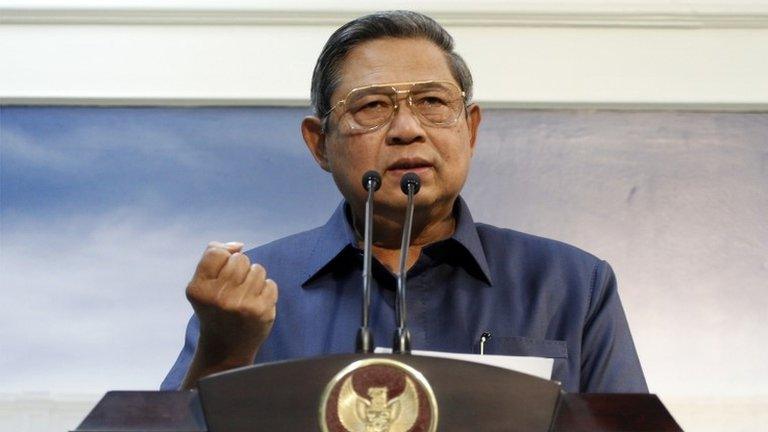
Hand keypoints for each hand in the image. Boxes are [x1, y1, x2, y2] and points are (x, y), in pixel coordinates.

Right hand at [185, 241, 277, 367]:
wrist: (226, 348)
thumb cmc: (214, 309)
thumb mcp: (202, 284)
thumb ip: (213, 256)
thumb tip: (239, 245)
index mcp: (199, 289)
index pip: (216, 252)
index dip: (223, 259)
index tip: (222, 275)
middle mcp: (218, 297)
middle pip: (240, 259)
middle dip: (240, 269)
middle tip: (235, 289)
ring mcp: (241, 305)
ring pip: (258, 269)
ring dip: (254, 279)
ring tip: (245, 296)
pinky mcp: (261, 311)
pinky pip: (270, 283)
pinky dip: (266, 290)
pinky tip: (255, 304)